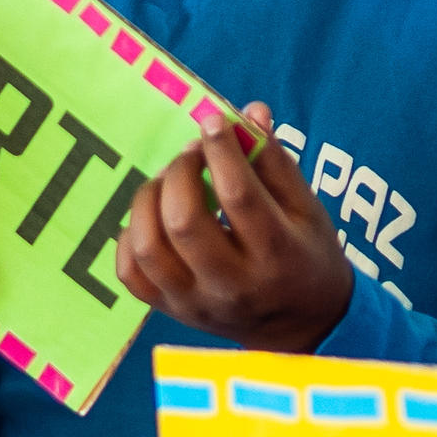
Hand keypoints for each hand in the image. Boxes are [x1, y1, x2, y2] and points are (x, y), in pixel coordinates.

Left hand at [114, 102, 350, 351]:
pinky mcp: (172, 312)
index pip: (238, 195)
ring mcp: (196, 303)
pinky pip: (130, 273)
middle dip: (180, 172)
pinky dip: (131, 236)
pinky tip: (153, 218)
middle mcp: (234, 285)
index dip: (221, 150)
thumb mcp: (306, 208)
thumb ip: (276, 161)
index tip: (214, 122)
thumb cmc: (305, 255)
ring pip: (150, 247)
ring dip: (149, 199)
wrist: (302, 325)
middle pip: (184, 222)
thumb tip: (249, 112)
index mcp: (277, 255)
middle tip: (192, 153)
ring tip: (168, 181)